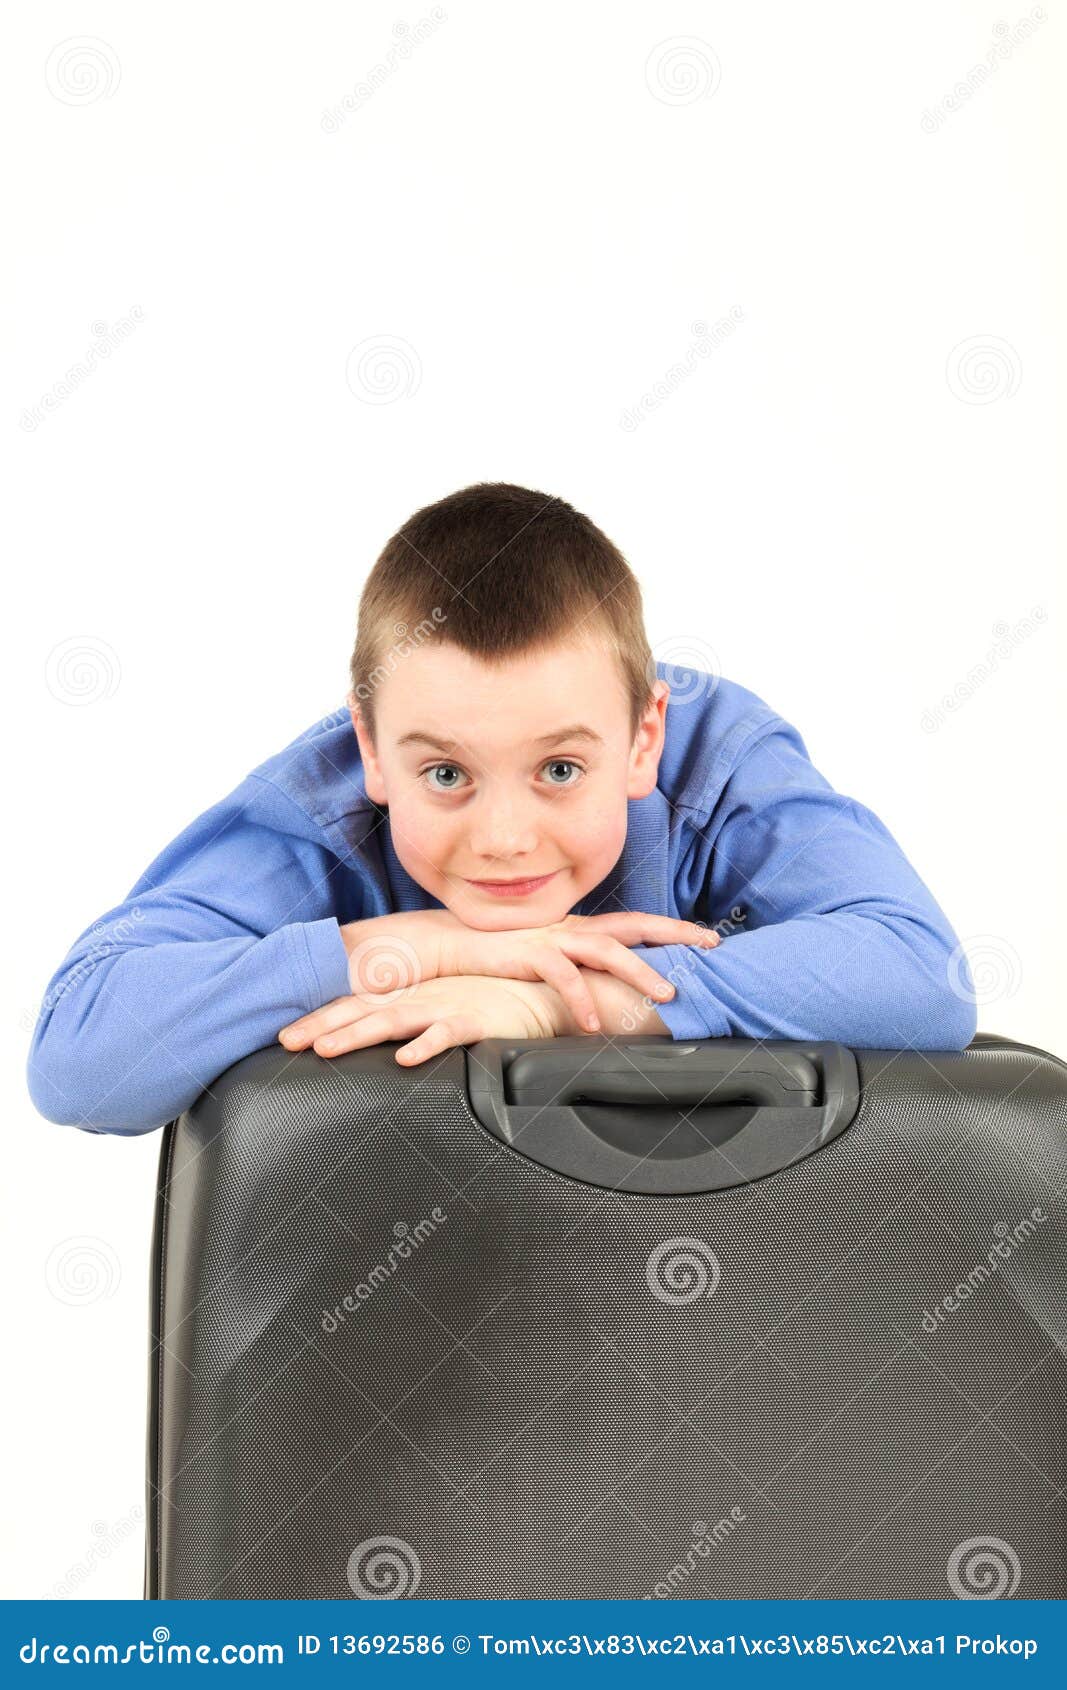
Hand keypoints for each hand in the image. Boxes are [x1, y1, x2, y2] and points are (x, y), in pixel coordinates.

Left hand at [278, 973, 566, 1065]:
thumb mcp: (445, 1012)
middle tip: (286, 1041)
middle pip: (363, 1011)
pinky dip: (426, 1044)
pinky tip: (405, 1058)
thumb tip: (380, 1046)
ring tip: (327, 1049)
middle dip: (321, 1026)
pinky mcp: (477, 1018)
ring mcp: (446, 1006)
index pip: (356, 1006)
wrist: (543, 991)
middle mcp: (421, 998)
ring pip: (394, 1020)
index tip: (285, 1037)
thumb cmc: (494, 1004)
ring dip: (358, 1033)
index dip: (319, 1019)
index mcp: (411, 996)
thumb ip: (414, 1024)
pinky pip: (448, 1032)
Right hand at [333, 908, 718, 1034]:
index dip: (673, 928)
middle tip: (711, 945)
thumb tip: (604, 987)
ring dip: (640, 973)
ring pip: (608, 951)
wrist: (450, 943)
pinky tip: (593, 1025)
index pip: (636, 923)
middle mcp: (574, 928)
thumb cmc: (498, 954)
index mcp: (580, 928)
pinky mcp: (530, 954)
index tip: (708, 935)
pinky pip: (563, 978)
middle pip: (635, 925)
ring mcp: (554, 939)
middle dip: (675, 934)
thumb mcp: (545, 957)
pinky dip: (581, 1001)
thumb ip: (575, 966)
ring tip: (666, 995)